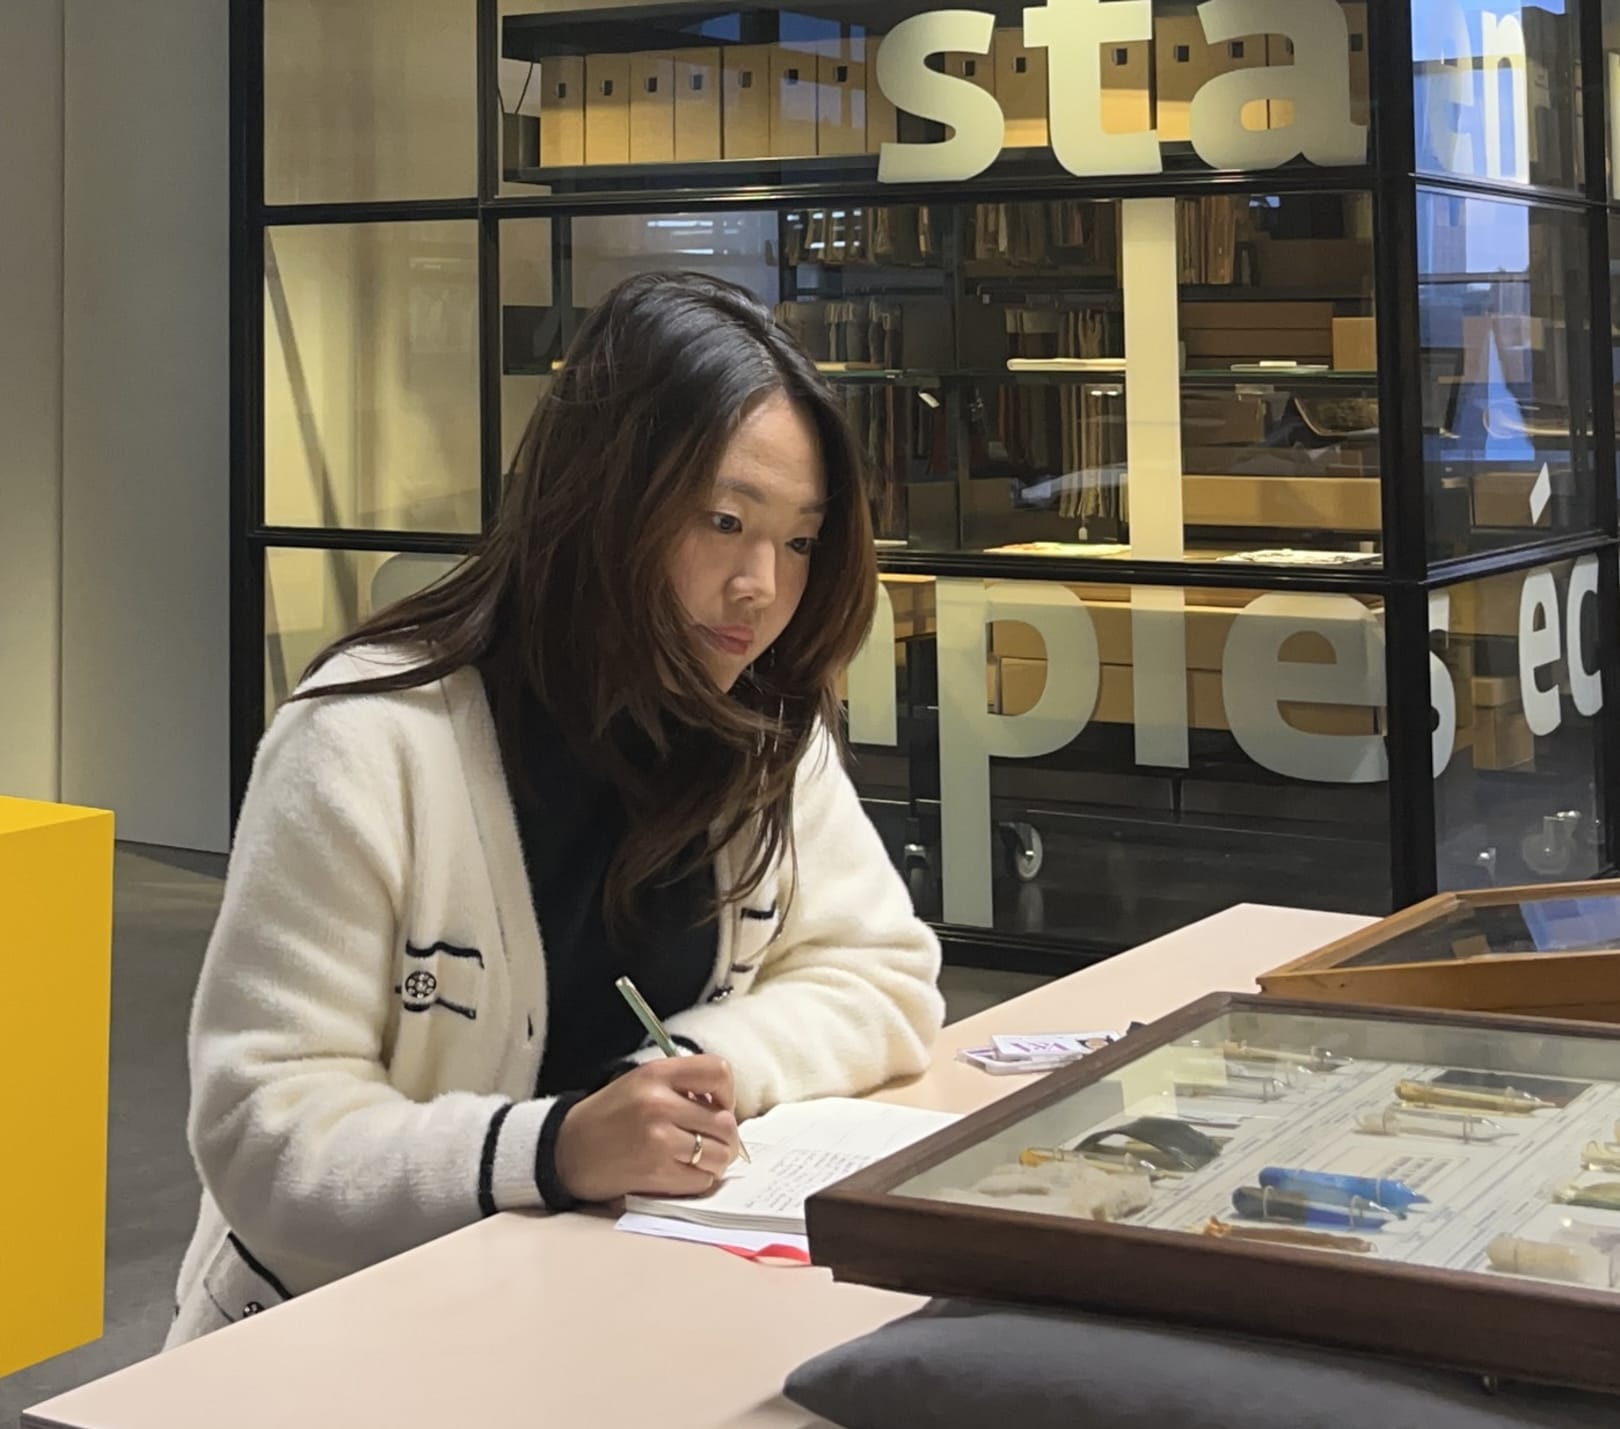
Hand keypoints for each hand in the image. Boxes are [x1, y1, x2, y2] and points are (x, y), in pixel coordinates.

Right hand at [553, 1055, 739, 1203]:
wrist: (565, 1151)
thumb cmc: (607, 1116)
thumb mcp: (640, 1082)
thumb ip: (681, 1086)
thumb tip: (726, 1108)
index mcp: (656, 1074)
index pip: (719, 1072)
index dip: (727, 1093)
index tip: (719, 1106)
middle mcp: (659, 1104)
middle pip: (725, 1122)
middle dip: (725, 1136)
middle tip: (711, 1140)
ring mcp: (658, 1140)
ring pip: (720, 1154)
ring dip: (715, 1160)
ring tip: (698, 1158)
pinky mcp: (656, 1173)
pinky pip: (702, 1180)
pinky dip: (699, 1179)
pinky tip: (682, 1172)